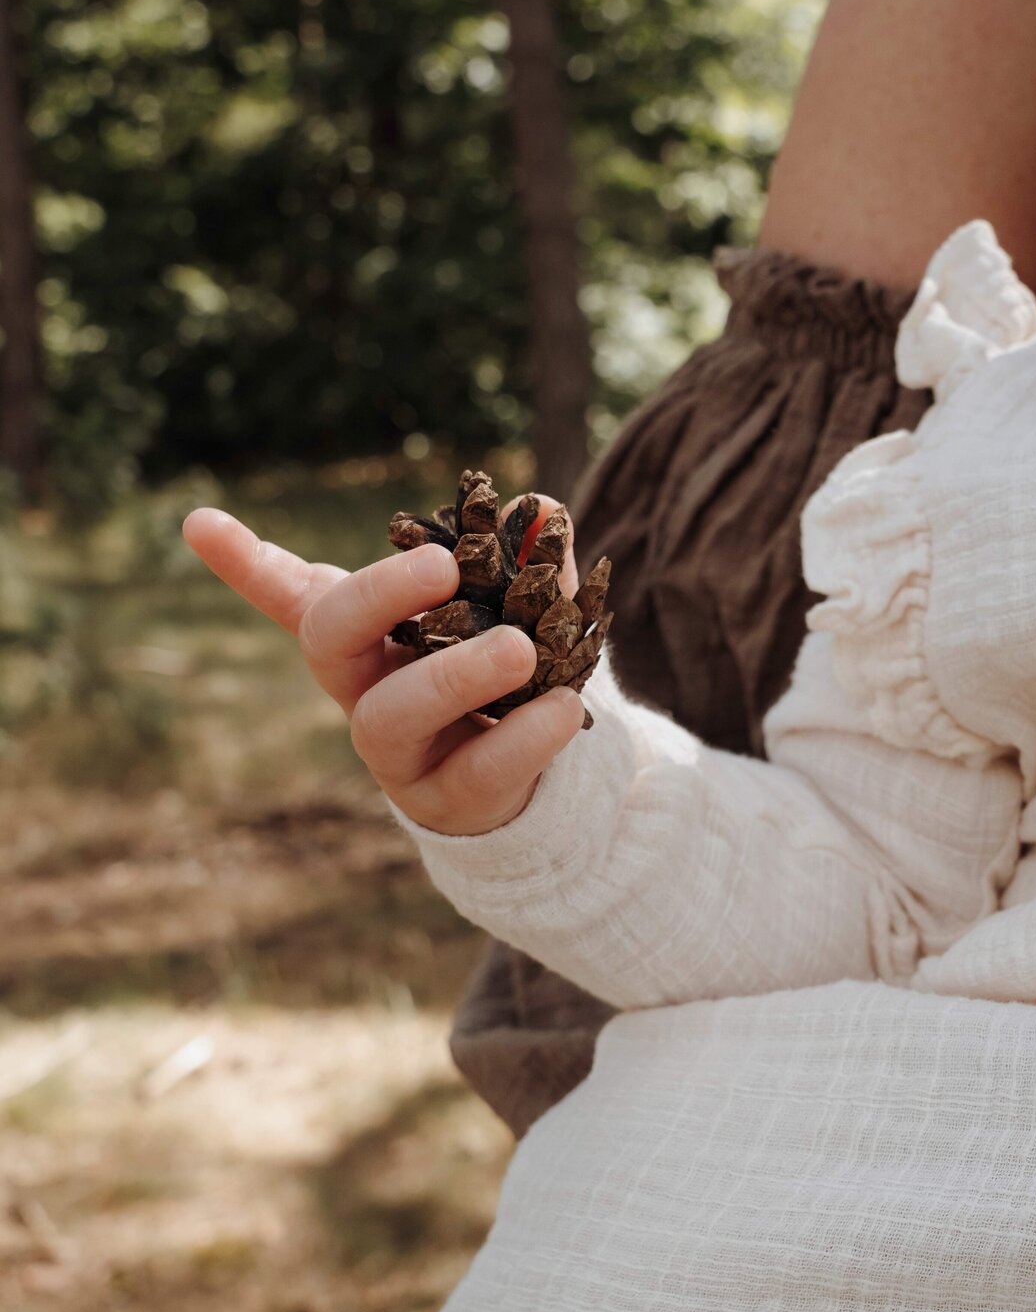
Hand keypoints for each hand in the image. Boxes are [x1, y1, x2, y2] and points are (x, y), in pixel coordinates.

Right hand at [182, 497, 586, 833]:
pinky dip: (524, 738)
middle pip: (330, 639)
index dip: (243, 561)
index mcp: (368, 634)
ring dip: (456, 676)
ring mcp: (395, 750)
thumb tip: (544, 511)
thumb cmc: (505, 678)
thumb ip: (528, 564)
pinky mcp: (444, 800)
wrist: (531, 777)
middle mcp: (363, 687)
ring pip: (393, 715)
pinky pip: (475, 771)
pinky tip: (563, 709)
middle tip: (444, 564)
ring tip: (519, 649)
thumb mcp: (520, 611)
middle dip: (378, 595)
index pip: (290, 592)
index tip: (196, 521)